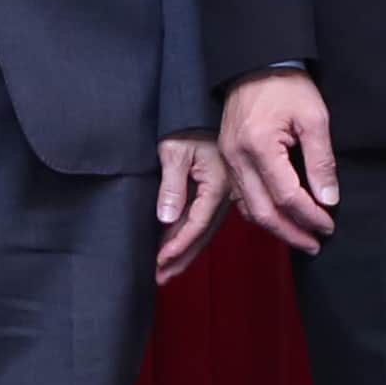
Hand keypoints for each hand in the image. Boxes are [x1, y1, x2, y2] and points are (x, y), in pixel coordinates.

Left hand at [154, 132, 230, 281]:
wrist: (207, 105)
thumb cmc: (189, 123)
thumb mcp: (174, 150)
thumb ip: (172, 185)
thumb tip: (167, 218)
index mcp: (217, 183)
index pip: (196, 223)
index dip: (177, 244)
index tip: (160, 261)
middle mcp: (225, 192)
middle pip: (203, 234)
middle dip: (181, 258)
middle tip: (161, 278)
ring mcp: (225, 193)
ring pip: (205, 230)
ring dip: (186, 252)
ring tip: (167, 272)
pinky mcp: (219, 190)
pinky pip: (205, 219)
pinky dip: (191, 236)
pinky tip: (178, 247)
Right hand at [218, 69, 337, 252]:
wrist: (255, 63)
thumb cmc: (287, 86)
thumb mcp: (314, 117)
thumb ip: (321, 161)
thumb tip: (328, 199)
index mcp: (260, 146)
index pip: (287, 196)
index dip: (310, 216)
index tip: (328, 226)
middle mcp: (237, 157)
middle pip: (262, 212)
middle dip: (290, 233)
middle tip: (314, 244)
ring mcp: (228, 159)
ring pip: (248, 209)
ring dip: (275, 227)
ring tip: (301, 236)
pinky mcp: (227, 158)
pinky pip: (241, 196)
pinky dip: (260, 212)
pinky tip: (279, 216)